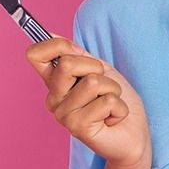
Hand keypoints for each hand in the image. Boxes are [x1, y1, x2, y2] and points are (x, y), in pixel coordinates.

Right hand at [25, 36, 151, 168]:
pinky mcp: (78, 128)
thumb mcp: (99, 70)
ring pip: (93, 82)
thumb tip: (51, 34)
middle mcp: (54, 99)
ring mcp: (63, 115)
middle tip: (104, 87)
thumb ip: (77, 55)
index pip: (35, 55)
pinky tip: (113, 119)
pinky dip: (119, 107)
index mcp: (54, 84)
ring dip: (113, 90)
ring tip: (111, 104)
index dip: (56, 45)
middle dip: (96, 68)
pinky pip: (106, 101)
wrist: (133, 134)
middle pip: (66, 63)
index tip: (73, 49)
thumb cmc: (116, 101)